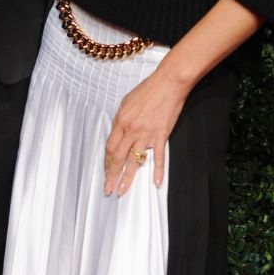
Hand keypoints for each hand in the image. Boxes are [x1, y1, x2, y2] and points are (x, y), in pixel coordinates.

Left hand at [102, 65, 189, 195]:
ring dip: (127, 177)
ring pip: (134, 160)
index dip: (106, 163)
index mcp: (120, 121)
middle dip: (111, 175)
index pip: (110, 148)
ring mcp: (146, 134)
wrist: (168, 84)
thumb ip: (121, 120)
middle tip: (108, 189)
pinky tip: (155, 183)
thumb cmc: (147, 90)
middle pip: (118, 157)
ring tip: (122, 190)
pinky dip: (157, 171)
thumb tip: (118, 133)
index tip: (105, 173)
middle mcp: (131, 130)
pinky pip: (158, 157)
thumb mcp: (126, 102)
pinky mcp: (161, 135)